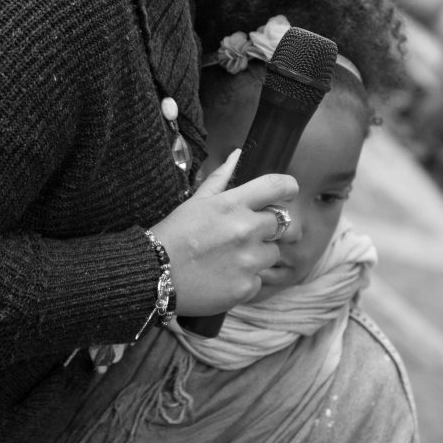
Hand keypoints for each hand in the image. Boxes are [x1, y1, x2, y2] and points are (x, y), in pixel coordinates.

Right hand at [150, 150, 297, 315]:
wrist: (154, 275)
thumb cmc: (174, 234)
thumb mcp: (196, 201)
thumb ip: (221, 178)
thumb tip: (238, 154)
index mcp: (233, 204)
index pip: (278, 186)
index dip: (289, 188)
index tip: (288, 193)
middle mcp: (246, 230)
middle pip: (280, 223)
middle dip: (265, 228)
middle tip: (241, 236)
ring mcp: (248, 260)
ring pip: (272, 253)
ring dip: (257, 255)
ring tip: (229, 259)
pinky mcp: (246, 287)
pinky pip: (259, 279)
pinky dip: (246, 279)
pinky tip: (224, 277)